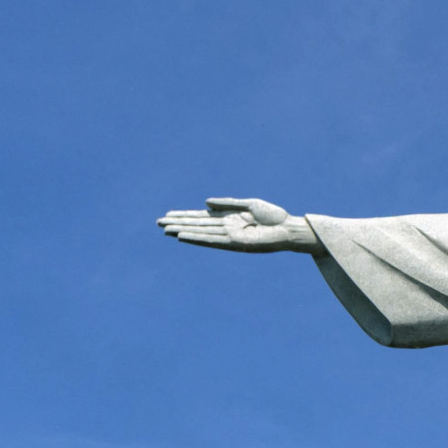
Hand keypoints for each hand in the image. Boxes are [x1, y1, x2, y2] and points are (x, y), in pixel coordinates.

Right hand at [158, 198, 322, 254]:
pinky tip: (183, 236)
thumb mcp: (249, 204)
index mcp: (229, 218)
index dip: (185, 216)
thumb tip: (206, 203)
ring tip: (165, 230)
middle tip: (158, 223)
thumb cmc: (274, 217)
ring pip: (201, 233)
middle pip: (198, 225)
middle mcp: (226, 228)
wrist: (289, 229)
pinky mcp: (235, 244)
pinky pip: (212, 241)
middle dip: (179, 224)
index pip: (202, 218)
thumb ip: (227, 203)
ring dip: (183, 231)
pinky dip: (197, 238)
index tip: (168, 215)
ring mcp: (229, 237)